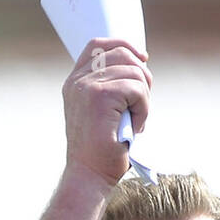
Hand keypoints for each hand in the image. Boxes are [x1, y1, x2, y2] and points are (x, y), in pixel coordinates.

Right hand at [62, 37, 151, 186]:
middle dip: (142, 76)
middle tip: (143, 104)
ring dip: (144, 99)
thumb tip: (142, 67)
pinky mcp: (100, 96)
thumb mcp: (106, 115)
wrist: (90, 175)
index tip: (143, 58)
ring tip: (137, 122)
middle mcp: (78, 80)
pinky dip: (144, 109)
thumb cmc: (103, 152)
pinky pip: (137, 90)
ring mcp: (87, 86)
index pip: (98, 44)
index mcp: (76, 82)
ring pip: (134, 72)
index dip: (124, 45)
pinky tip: (136, 127)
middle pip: (121, 53)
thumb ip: (114, 90)